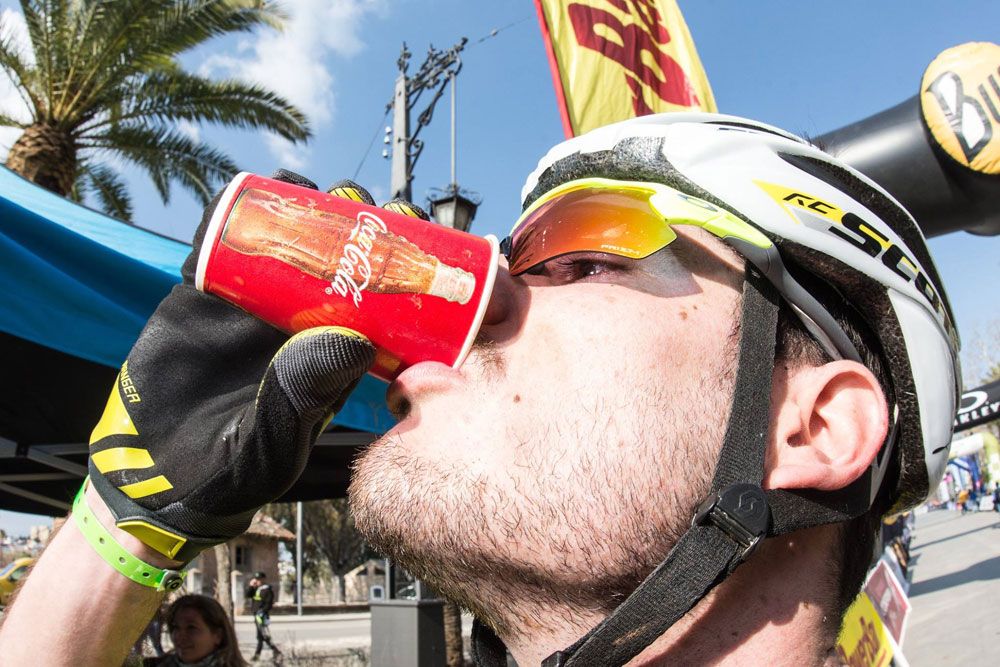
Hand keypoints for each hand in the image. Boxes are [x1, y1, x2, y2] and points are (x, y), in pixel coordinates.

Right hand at [87, 171, 378, 562]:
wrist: (157, 471)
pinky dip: (233, 218)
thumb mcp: (275, 440)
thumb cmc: (231, 469)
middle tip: (368, 207)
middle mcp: (297, 323)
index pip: (374, 303)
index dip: (395, 271)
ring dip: (304, 213)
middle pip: (335, 263)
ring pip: (284, 245)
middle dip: (355, 230)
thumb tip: (355, 340)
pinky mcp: (203, 295)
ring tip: (322, 192)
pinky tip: (256, 191)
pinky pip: (218, 247)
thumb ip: (304, 399)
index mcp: (331, 354)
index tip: (415, 241)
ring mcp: (250, 306)